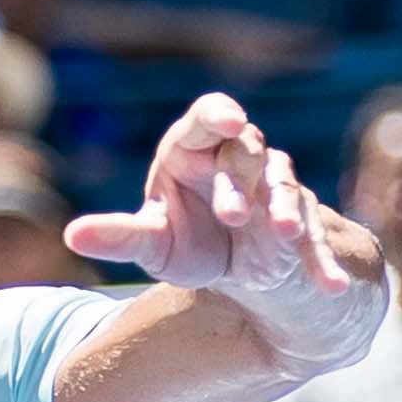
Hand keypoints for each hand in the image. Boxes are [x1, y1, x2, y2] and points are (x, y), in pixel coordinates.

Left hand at [69, 94, 371, 353]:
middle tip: (232, 214)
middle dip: (241, 183)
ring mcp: (276, 187)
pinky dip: (322, 261)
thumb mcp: (154, 243)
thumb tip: (70, 236)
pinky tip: (330, 286)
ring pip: (286, 188)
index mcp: (196, 150)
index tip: (229, 119)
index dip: (219, 115)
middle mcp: (240, 160)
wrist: (241, 272)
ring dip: (287, 212)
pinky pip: (315, 238)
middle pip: (246, 155)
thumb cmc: (189, 241)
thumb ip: (120, 237)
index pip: (207, 120)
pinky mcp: (303, 222)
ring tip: (285, 235)